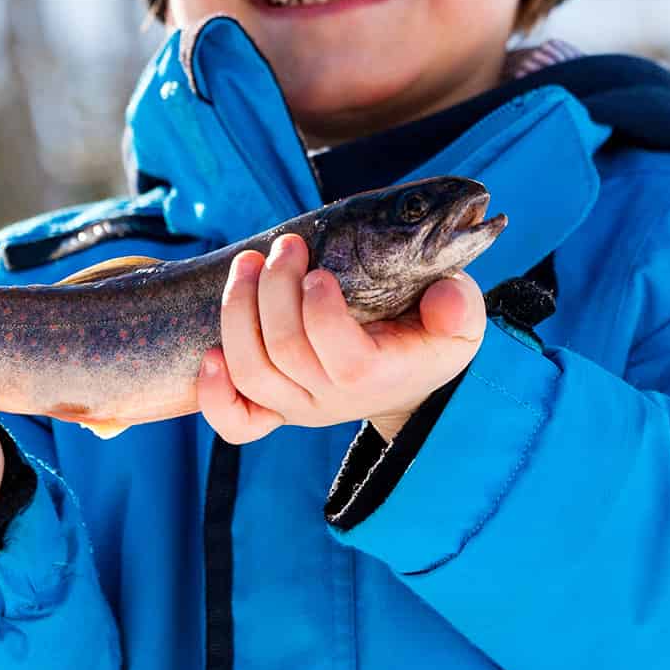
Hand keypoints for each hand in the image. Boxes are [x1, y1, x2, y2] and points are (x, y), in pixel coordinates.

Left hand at [197, 232, 486, 445]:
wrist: (408, 375)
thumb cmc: (429, 334)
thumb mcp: (460, 318)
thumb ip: (458, 309)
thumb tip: (446, 300)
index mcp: (380, 375)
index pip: (343, 357)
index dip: (322, 313)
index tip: (320, 269)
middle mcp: (333, 398)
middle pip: (285, 353)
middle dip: (274, 290)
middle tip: (285, 246)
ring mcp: (299, 406)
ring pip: (252, 372)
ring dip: (238, 312)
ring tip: (248, 263)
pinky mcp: (275, 408)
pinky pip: (236, 422)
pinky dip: (214, 393)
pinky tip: (209, 353)